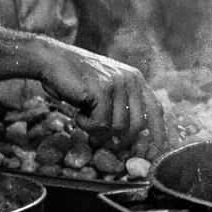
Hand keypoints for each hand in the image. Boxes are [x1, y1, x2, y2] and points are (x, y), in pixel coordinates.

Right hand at [34, 41, 165, 147]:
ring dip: (99, 130)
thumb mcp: (106, 90)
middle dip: (123, 140)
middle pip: (139, 123)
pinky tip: (79, 115)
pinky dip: (87, 125)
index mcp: (136, 80)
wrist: (52, 60)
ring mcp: (117, 84)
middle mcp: (131, 80)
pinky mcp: (101, 90)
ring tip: (85, 118)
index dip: (159, 132)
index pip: (156, 109)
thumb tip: (130, 137)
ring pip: (119, 126)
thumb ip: (120, 106)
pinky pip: (101, 123)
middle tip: (104, 141)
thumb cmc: (77, 79)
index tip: (156, 152)